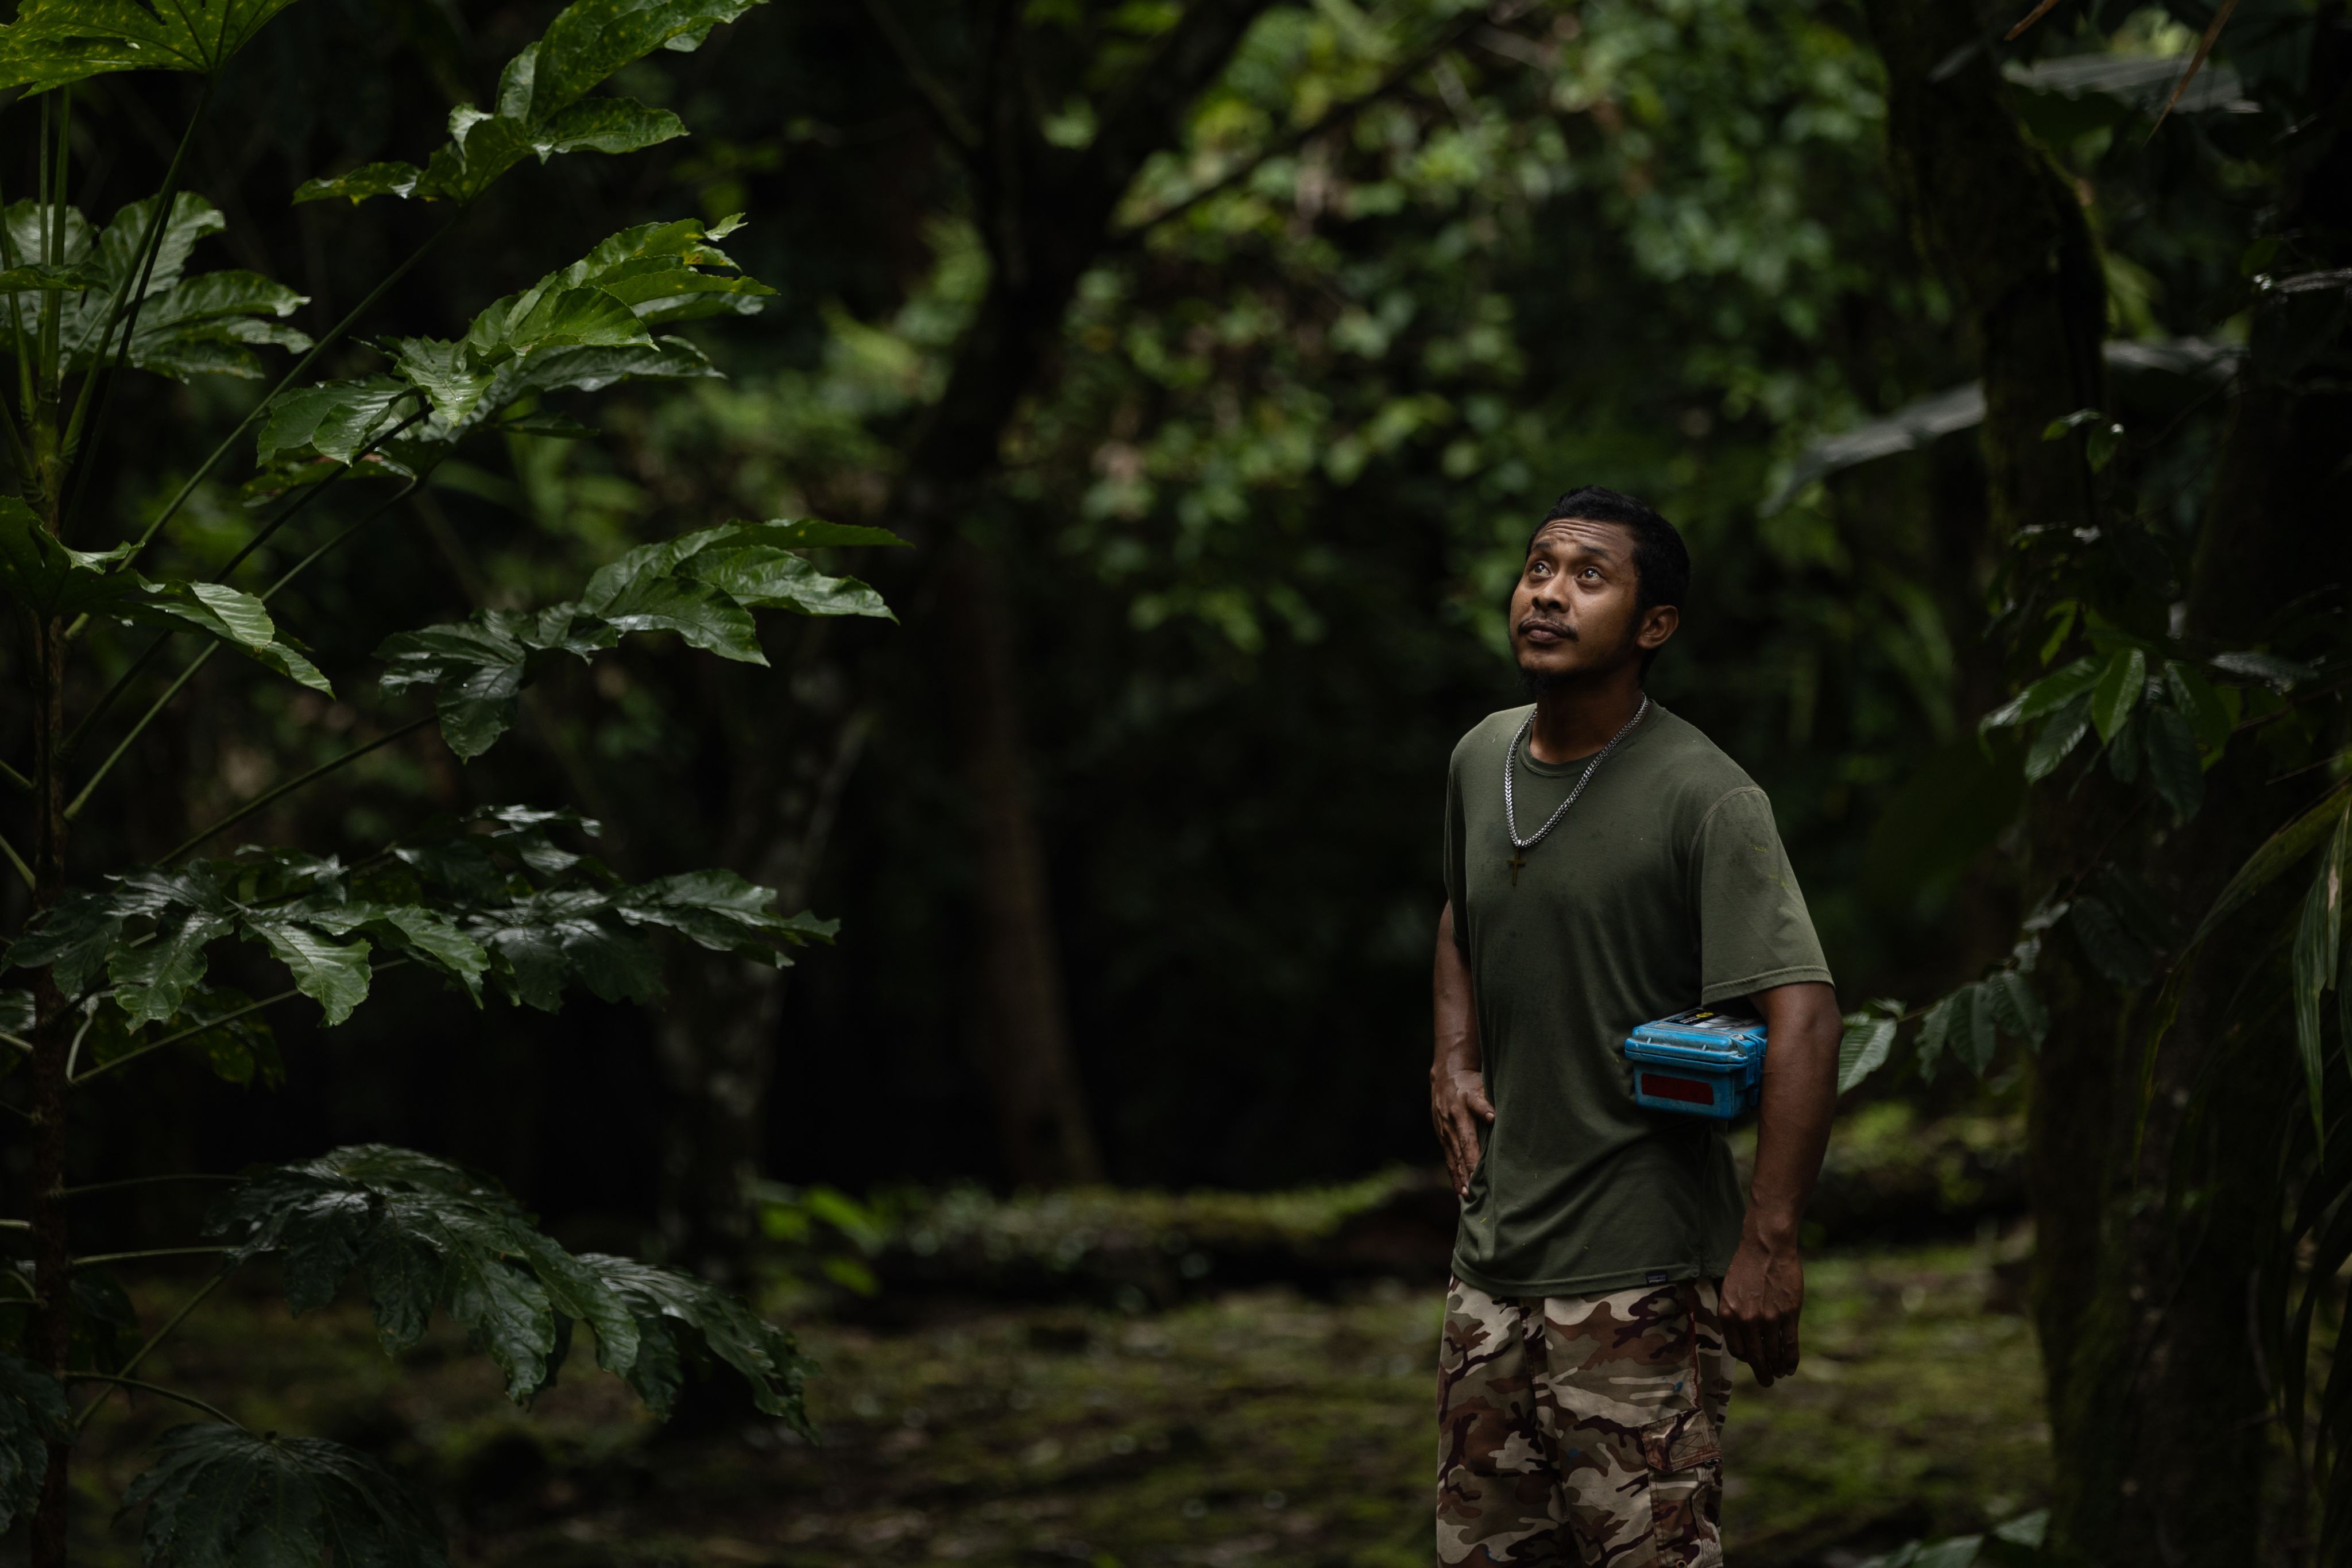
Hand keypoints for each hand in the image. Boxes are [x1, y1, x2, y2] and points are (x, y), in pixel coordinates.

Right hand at [1430, 1065, 1494, 1198]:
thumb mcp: (1477, 1088)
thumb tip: (1492, 1117)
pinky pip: (1448, 1161)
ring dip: (1459, 1180)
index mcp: (1460, 1116)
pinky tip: (1459, 1192)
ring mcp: (1444, 1135)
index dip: (1472, 1161)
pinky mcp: (1442, 1139)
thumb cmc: (1468, 1084)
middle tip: (1472, 1196)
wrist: (1445, 1078)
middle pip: (1459, 1156)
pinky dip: (1454, 1176)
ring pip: (1452, 1161)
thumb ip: (1484, 1103)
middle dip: (1465, 1177)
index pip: (1467, 1142)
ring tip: (1465, 1199)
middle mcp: (1450, 1128)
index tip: (1478, 1177)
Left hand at [1719, 1229, 1802, 1385]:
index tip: (1753, 1361)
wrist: (1766, 1247)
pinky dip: (1791, 1359)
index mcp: (1728, 1314)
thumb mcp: (1729, 1290)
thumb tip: (1740, 1337)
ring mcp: (1768, 1319)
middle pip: (1755, 1356)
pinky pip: (1789, 1344)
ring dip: (1777, 1368)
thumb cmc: (1746, 1266)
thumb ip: (1733, 1314)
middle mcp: (1746, 1320)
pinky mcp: (1789, 1314)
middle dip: (1762, 1372)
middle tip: (1767, 1381)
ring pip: (1773, 1353)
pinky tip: (1790, 1367)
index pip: (1737, 1349)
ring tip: (1779, 1374)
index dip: (1747, 1358)